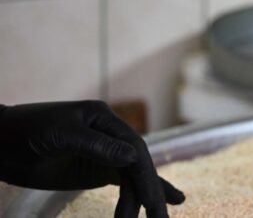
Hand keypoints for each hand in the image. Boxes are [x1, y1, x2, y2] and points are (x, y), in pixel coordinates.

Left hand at [0, 101, 183, 217]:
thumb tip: (133, 157)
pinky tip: (153, 205)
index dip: (145, 175)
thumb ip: (96, 145)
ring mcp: (103, 154)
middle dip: (151, 192)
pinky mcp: (94, 170)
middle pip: (138, 165)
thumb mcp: (61, 134)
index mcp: (104, 120)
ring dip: (144, 201)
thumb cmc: (26, 131)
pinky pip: (122, 184)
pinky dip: (136, 196)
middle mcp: (110, 135)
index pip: (134, 148)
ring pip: (132, 178)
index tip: (151, 202)